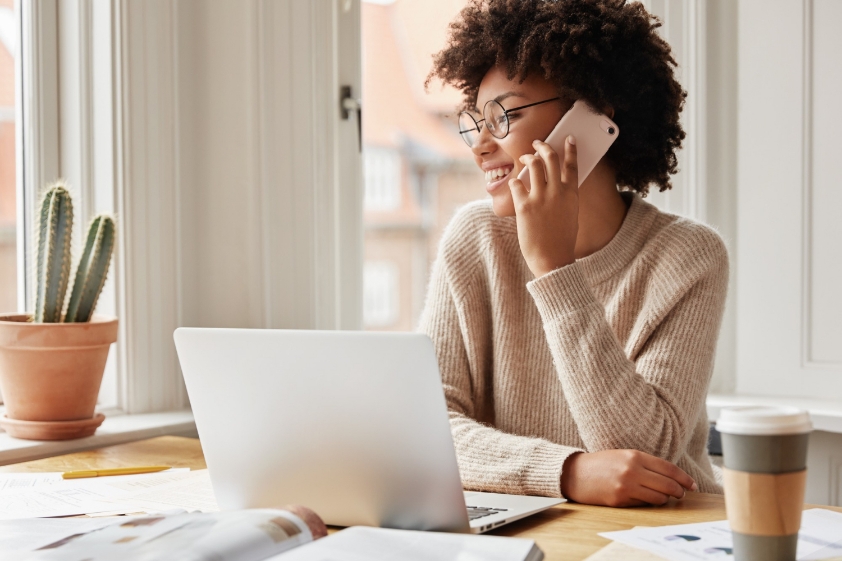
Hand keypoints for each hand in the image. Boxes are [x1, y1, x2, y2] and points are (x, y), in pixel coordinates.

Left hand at [508, 136, 578, 277]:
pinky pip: (516, 183)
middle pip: (551, 158)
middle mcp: (557, 192)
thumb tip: (555, 184)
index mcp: (571, 194)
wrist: (552, 259)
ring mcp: (540, 197)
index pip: (572, 165)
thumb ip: (564, 197)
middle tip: (537, 143)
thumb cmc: (561, 240)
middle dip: (543, 146)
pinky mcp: (524, 206)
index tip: (568, 139)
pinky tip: (514, 184)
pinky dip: (515, 181)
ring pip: (534, 164)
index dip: (570, 149)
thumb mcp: (570, 215)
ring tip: (524, 158)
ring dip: (528, 158)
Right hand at [560, 450, 697, 506]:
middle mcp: (633, 470)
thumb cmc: (601, 464)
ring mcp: (626, 486)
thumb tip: (670, 477)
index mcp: (635, 456)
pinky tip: (646, 499)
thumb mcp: (624, 456)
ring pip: (659, 498)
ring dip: (664, 499)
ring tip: (663, 497)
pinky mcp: (620, 499)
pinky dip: (648, 503)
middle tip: (682, 494)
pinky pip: (644, 504)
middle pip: (668, 485)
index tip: (692, 485)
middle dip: (679, 491)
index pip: (669, 468)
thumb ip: (645, 464)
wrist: (575, 473)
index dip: (684, 478)